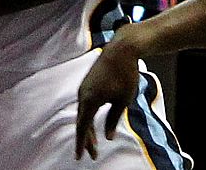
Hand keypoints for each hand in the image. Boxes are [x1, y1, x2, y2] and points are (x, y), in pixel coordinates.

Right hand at [75, 40, 140, 159]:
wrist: (122, 49)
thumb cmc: (125, 74)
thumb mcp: (123, 100)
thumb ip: (113, 119)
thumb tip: (107, 137)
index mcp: (90, 99)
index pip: (82, 127)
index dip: (81, 143)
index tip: (80, 157)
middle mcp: (83, 94)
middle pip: (81, 122)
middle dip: (86, 140)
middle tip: (93, 155)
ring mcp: (84, 87)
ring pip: (82, 113)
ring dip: (87, 128)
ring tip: (94, 144)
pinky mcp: (88, 83)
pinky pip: (84, 105)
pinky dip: (87, 117)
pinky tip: (92, 123)